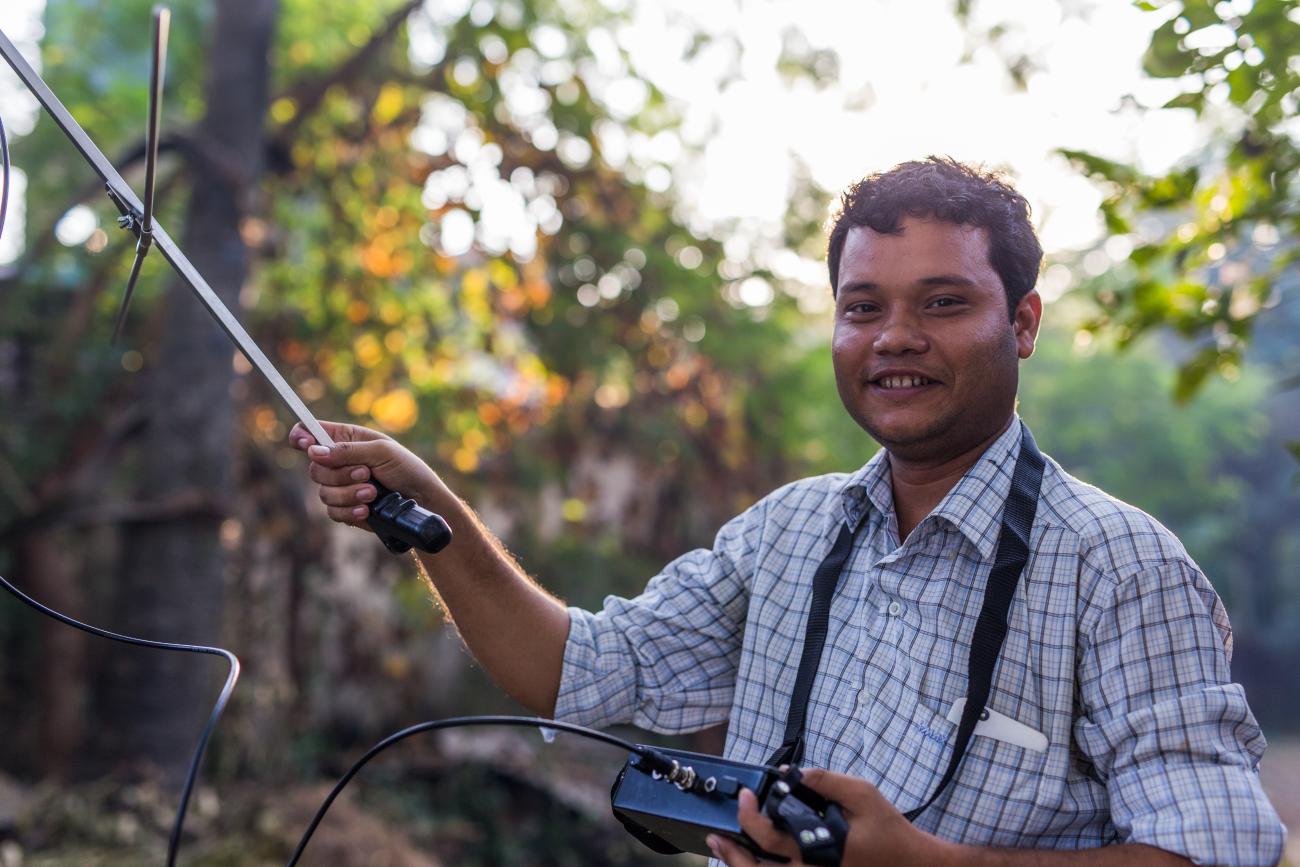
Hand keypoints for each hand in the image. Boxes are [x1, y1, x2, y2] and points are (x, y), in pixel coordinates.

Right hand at [289, 421, 442, 527]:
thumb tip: (313, 452)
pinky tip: (367, 509)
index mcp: (346, 438)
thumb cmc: (407, 469)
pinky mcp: (345, 508)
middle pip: (314, 468)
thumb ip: (348, 450)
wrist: (422, 501)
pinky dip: (350, 510)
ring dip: (350, 494)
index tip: (307, 445)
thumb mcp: (382, 452)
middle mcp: (339, 462)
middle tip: (366, 473)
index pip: (310, 432)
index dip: (301, 436)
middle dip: (340, 474)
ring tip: (373, 493)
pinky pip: (333, 511)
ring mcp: (341, 486)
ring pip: (324, 493)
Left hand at [707, 769, 950, 866]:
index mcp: (818, 850)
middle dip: (733, 854)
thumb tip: (793, 773)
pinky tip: (754, 861)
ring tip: (724, 850)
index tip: (744, 796)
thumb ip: (827, 781)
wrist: (914, 865)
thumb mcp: (862, 794)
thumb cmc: (889, 831)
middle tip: (716, 838)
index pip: (769, 837)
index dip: (749, 815)